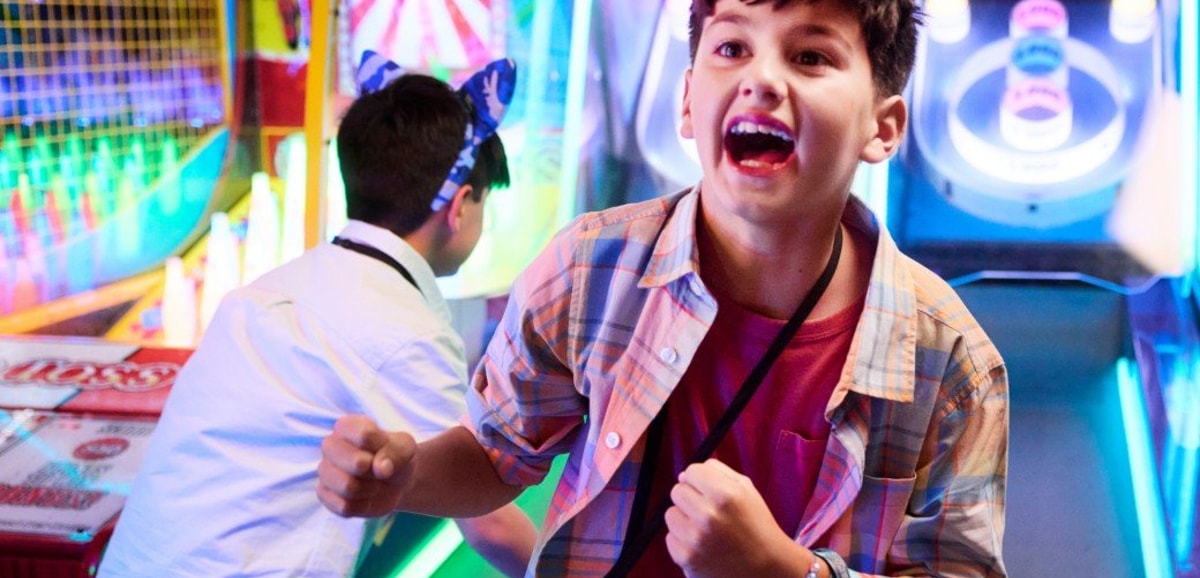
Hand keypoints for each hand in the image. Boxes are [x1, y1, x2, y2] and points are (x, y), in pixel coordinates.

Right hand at [317, 415, 415, 517]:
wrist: (393, 482)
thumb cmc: (395, 457)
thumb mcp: (406, 448)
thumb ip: (397, 452)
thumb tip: (380, 469)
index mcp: (347, 426)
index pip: (365, 435)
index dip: (383, 448)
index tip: (387, 449)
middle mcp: (330, 445)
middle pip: (356, 463)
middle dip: (377, 471)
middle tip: (380, 470)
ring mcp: (325, 471)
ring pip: (348, 487)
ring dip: (370, 489)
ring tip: (373, 483)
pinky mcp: (325, 495)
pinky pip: (345, 506)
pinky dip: (363, 505)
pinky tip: (364, 496)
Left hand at [664, 459, 808, 577]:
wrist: (766, 568)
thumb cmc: (755, 526)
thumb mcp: (746, 490)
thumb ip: (717, 472)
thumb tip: (684, 475)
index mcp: (725, 494)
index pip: (691, 471)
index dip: (700, 481)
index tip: (710, 492)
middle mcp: (709, 515)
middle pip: (677, 490)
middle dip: (691, 499)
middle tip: (710, 513)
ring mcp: (696, 538)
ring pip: (671, 514)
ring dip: (685, 520)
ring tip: (706, 530)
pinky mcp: (686, 558)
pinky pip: (670, 538)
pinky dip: (683, 541)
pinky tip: (703, 546)